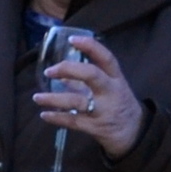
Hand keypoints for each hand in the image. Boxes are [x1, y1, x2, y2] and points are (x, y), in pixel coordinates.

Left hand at [32, 28, 142, 158]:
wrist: (133, 132)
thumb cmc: (118, 104)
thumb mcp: (109, 88)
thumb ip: (87, 81)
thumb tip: (62, 75)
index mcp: (115, 78)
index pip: (106, 58)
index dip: (90, 46)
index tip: (72, 39)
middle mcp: (110, 92)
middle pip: (91, 75)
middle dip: (68, 69)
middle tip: (49, 71)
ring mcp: (103, 110)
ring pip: (77, 101)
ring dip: (54, 99)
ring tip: (37, 97)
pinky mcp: (95, 126)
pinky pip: (72, 121)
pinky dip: (57, 118)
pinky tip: (44, 114)